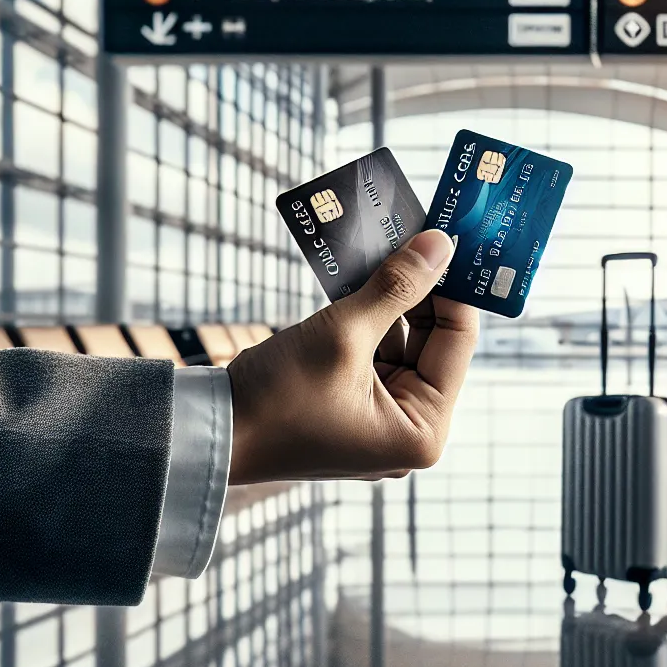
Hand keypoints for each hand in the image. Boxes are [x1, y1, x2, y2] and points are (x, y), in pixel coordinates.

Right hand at [225, 229, 478, 484]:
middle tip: (421, 233)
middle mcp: (409, 430)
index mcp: (423, 430)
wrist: (209, 432)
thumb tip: (440, 245)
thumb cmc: (278, 397)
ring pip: (401, 342)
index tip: (451, 239)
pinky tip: (363, 273)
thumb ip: (397, 287)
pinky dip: (368, 315)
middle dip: (423, 289)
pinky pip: (373, 352)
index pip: (457, 343)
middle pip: (431, 342)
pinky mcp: (351, 406)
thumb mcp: (344, 333)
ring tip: (391, 243)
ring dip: (392, 296)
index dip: (455, 288)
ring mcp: (379, 420)